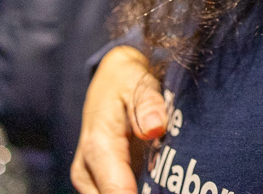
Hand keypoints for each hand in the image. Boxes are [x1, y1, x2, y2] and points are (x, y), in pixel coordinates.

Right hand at [71, 46, 165, 193]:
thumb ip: (147, 104)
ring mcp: (91, 180)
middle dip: (145, 193)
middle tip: (174, 185)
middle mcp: (88, 170)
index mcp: (98, 147)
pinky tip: (160, 184)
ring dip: (142, 191)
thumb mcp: (138, 82)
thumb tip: (154, 128)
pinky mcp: (98, 183)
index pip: (115, 192)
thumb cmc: (126, 81)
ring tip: (169, 183)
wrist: (110, 81)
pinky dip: (139, 191)